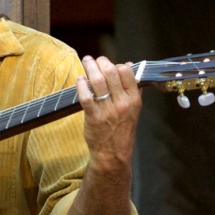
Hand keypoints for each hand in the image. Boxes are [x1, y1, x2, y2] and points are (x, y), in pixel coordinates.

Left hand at [77, 55, 142, 173]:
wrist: (113, 154)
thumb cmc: (122, 130)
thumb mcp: (134, 109)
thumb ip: (132, 87)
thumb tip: (129, 66)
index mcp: (134, 100)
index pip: (126, 72)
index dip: (116, 65)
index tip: (109, 65)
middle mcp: (122, 103)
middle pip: (111, 72)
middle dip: (101, 62)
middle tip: (94, 60)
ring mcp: (108, 110)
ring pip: (98, 81)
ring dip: (90, 68)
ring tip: (86, 62)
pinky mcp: (94, 117)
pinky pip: (86, 96)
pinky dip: (81, 85)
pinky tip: (80, 80)